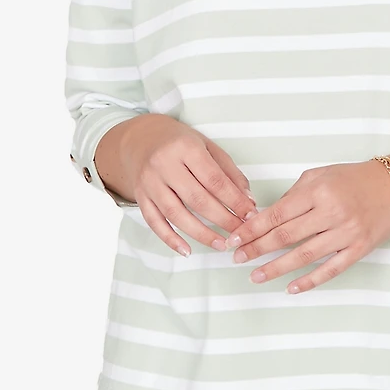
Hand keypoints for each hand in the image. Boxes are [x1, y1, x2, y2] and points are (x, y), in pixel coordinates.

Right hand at [119, 116, 257, 255]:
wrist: (141, 139)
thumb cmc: (179, 142)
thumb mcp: (207, 146)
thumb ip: (229, 172)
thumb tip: (248, 200)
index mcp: (185, 148)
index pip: (215, 180)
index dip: (234, 200)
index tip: (250, 214)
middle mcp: (164, 164)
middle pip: (197, 199)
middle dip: (222, 219)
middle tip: (240, 232)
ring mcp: (149, 182)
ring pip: (176, 214)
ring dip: (201, 234)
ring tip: (221, 244)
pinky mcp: (140, 196)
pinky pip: (154, 222)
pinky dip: (170, 239)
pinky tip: (187, 250)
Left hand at [224, 160, 389, 292]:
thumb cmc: (353, 179)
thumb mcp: (320, 176)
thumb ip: (294, 195)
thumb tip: (266, 217)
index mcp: (318, 191)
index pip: (277, 213)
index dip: (252, 228)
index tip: (234, 238)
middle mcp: (331, 212)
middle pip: (286, 236)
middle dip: (257, 248)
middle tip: (237, 258)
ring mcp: (346, 232)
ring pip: (304, 255)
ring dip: (276, 268)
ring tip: (255, 276)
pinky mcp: (359, 248)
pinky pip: (331, 269)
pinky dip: (310, 280)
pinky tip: (291, 288)